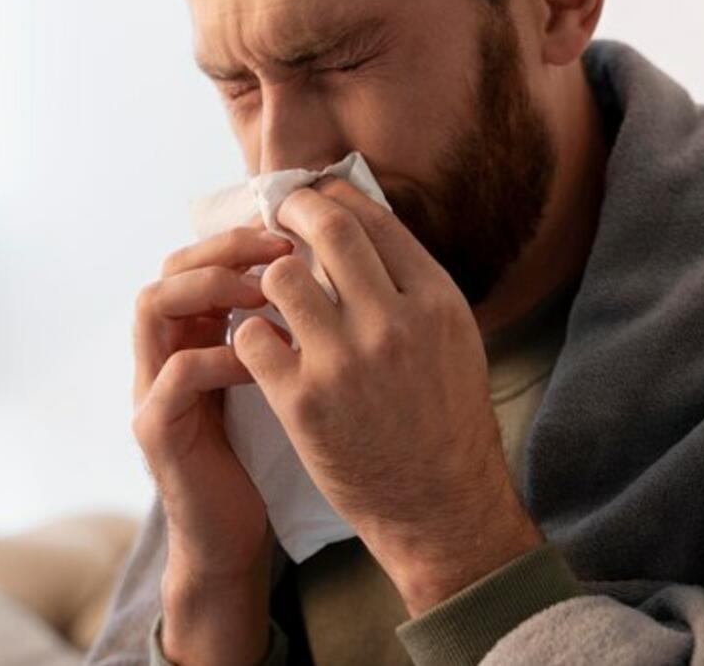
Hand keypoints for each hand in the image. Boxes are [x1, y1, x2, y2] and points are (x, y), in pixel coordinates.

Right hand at [132, 224, 291, 663]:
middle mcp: (160, 353)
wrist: (230, 538)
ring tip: (265, 294)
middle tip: (281, 250)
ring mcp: (149, 389)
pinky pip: (178, 372)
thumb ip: (279, 330)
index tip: (294, 233)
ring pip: (154, 304)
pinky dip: (223, 355)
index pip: (196, 258)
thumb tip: (330, 272)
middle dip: (225, 249)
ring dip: (212, 287)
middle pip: (169, 268)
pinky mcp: (156, 429)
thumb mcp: (273, 378)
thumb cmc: (263, 454)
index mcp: (189, 336)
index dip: (240, 239)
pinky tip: (268, 359)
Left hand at [231, 178, 542, 615]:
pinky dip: (250, 334)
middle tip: (276, 215)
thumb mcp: (453, 338)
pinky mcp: (304, 401)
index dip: (332, 195)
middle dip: (293, 210)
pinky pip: (253, 336)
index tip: (312, 195)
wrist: (441, 507)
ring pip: (281, 276)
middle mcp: (394, 322)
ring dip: (268, 278)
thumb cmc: (446, 420)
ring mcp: (346, 361)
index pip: (372, 217)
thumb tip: (361, 225)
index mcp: (435, 300)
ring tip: (269, 294)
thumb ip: (410, 286)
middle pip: (327, 227)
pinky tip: (260, 344)